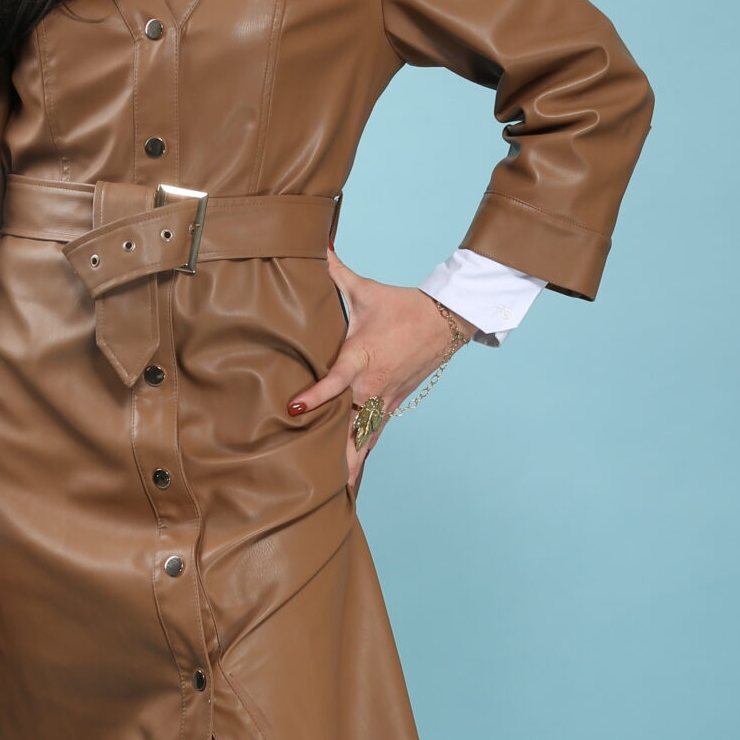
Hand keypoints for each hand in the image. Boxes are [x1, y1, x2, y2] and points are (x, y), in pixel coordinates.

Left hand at [286, 246, 480, 491]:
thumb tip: (311, 242)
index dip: (316, 396)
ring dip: (348, 467)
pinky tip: (349, 486)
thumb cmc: (401, 306)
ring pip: (363, 441)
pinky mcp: (392, 409)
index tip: (293, 409)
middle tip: (306, 478)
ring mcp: (385, 402)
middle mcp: (373, 386)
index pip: (336, 380)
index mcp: (363, 357)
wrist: (446, 321)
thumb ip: (332, 270)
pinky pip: (373, 440)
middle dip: (330, 451)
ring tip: (330, 497)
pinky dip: (362, 462)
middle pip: (349, 425)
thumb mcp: (364, 289)